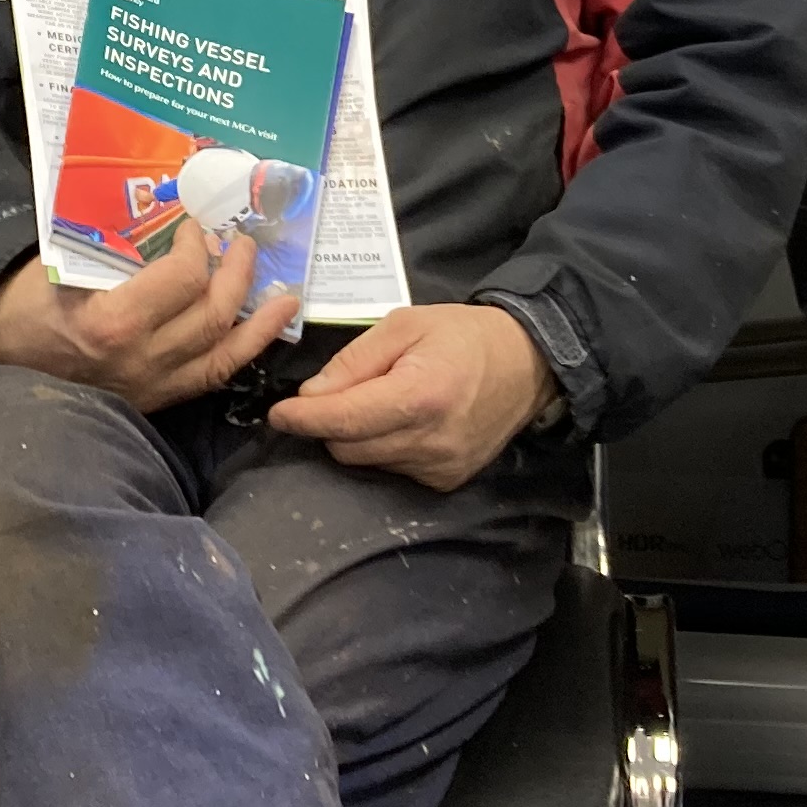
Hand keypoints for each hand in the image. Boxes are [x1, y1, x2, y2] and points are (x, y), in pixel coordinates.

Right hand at [0, 229, 295, 409]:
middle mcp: (140, 359)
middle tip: (242, 242)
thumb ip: (115, 243)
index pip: (182, 279)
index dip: (198, 245)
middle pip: (212, 315)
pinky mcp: (157, 399)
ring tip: (284, 292)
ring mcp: (152, 384)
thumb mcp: (63, 262)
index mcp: (113, 321)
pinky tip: (266, 330)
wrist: (1, 356)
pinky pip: (212, 377)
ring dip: (258, 318)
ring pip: (223, 353)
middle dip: (237, 273)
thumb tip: (165, 206)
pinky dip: (245, 351)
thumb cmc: (29, 301)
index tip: (194, 224)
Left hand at [270, 305, 550, 490]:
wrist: (528, 364)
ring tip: (380, 400)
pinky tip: (403, 421)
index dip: (303, 418)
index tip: (278, 413)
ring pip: (366, 462)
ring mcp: (441, 469)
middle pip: (348, 447)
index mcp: (420, 395)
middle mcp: (430, 442)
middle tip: (336, 393)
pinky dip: (383, 448)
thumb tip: (312, 395)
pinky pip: (392, 469)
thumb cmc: (462, 335)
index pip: (344, 420)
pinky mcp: (447, 482)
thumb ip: (354, 360)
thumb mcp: (405, 324)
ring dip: (356, 436)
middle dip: (329, 423)